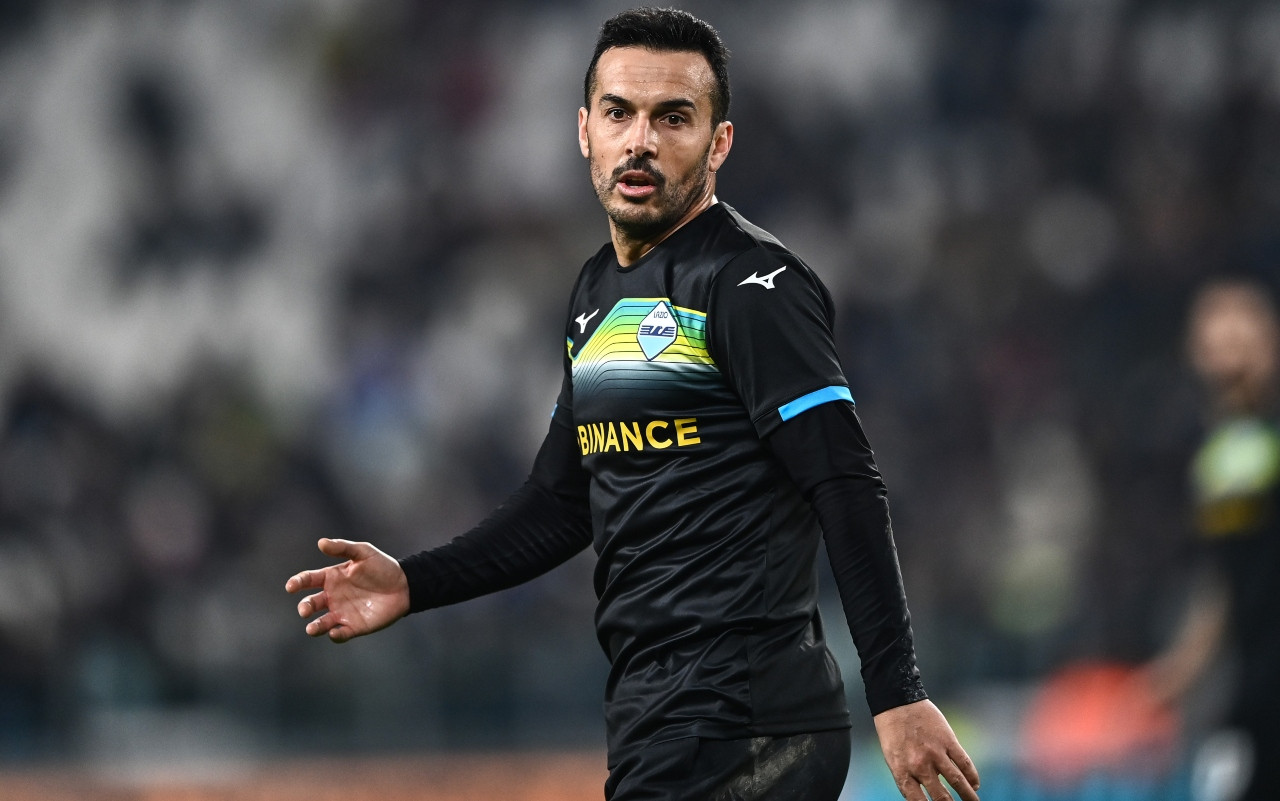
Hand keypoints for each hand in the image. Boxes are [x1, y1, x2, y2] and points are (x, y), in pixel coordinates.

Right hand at [285, 538, 410, 642]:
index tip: (291, 586)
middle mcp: (332, 597)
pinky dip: (335, 635)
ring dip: (315, 627)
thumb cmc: (382, 566)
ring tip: (312, 628)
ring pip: (321, 623)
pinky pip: (340, 634)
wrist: (404, 585)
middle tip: (305, 610)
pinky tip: (336, 632)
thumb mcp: (363, 552)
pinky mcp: (354, 626)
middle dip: (305, 607)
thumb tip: (321, 542)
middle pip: (311, 603)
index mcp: (331, 578)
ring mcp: (342, 612)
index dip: (297, 583)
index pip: (308, 580)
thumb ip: (343, 548)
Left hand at [873, 699, 979, 800]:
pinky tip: (975, 784)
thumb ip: (909, 777)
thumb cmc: (892, 731)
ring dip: (969, 796)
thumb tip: (926, 794)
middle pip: (941, 797)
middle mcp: (919, 765)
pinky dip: (972, 776)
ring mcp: (935, 753)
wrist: (896, 701)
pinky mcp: (948, 740)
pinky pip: (964, 763)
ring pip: (958, 782)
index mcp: (902, 772)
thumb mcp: (893, 758)